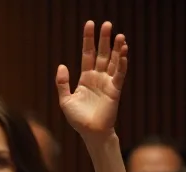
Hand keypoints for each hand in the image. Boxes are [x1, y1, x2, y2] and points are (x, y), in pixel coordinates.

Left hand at [56, 20, 128, 139]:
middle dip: (104, 39)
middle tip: (107, 24)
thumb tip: (62, 65)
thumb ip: (62, 83)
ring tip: (119, 35)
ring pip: (113, 61)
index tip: (90, 25)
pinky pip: (119, 74)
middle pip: (101, 54)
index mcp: (85, 78)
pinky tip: (123, 53)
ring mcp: (107, 83)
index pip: (87, 54)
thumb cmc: (78, 119)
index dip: (88, 40)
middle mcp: (97, 77)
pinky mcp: (115, 90)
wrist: (90, 133)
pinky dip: (121, 64)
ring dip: (116, 49)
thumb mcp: (65, 100)